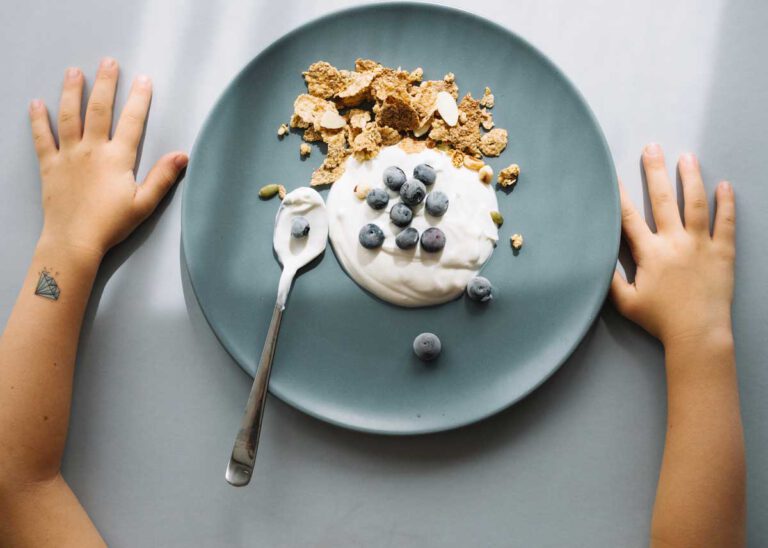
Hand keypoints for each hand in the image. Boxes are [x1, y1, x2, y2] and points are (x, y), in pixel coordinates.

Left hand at [29, 57, 187, 257]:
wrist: (74, 241)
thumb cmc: (110, 225)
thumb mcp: (144, 204)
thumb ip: (163, 177)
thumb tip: (182, 156)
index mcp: (117, 159)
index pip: (132, 122)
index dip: (139, 99)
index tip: (144, 81)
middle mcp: (92, 151)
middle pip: (99, 109)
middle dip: (105, 84)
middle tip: (109, 63)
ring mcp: (68, 155)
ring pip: (69, 116)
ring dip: (71, 91)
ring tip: (74, 72)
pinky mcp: (49, 165)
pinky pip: (42, 137)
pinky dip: (38, 119)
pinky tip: (36, 104)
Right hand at [610, 143, 734, 344]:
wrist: (698, 333)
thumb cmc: (661, 320)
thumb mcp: (626, 303)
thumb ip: (610, 280)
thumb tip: (597, 262)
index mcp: (649, 253)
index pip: (628, 218)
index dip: (618, 195)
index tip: (612, 176)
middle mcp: (674, 242)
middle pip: (663, 199)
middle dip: (655, 171)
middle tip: (652, 149)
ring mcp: (700, 244)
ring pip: (695, 203)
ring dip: (690, 178)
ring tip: (686, 157)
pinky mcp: (722, 252)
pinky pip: (725, 223)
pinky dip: (726, 203)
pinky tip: (725, 186)